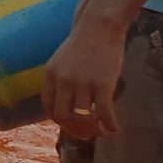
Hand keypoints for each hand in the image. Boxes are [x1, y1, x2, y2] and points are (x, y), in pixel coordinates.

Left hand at [42, 5, 127, 140]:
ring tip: (101, 132)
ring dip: (93, 130)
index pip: (48, 106)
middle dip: (74, 130)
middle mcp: (63, 81)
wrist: (99, 27)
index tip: (69, 125)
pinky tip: (114, 129)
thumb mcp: (62, 60)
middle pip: (63, 116)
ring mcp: (82, 83)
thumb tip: (67, 102)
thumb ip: (61, 79)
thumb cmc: (83, 43)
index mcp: (51, 75)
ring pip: (83, 118)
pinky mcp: (102, 85)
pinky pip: (104, 113)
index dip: (58, 120)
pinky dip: (109, 125)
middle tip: (86, 135)